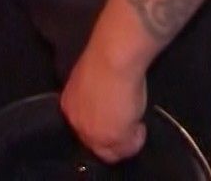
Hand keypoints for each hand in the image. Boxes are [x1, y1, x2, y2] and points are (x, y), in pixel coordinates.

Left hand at [60, 40, 148, 162]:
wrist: (113, 58)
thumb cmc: (105, 61)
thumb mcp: (92, 83)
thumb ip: (94, 100)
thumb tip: (105, 107)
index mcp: (69, 107)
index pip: (83, 130)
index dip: (101, 128)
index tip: (115, 122)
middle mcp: (77, 124)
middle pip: (95, 145)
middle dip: (112, 139)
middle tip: (129, 128)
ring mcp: (94, 134)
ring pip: (111, 152)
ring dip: (126, 142)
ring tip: (136, 126)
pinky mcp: (112, 138)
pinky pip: (127, 149)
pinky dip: (137, 140)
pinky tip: (141, 126)